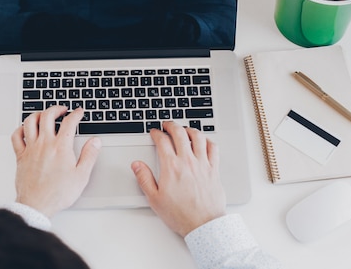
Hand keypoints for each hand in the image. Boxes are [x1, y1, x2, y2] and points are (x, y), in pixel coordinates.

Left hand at [11, 106, 100, 216]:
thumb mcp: (81, 176)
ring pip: (30, 122)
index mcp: (60, 147)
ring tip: (44, 114)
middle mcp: (44, 144)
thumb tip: (95, 142)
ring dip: (38, 114)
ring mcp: (31, 149)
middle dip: (57, 108)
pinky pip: (16, 136)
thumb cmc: (57, 193)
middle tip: (62, 110)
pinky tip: (25, 129)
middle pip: (48, 115)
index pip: (69, 122)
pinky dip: (20, 129)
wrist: (37, 205)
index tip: (79, 112)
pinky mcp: (20, 156)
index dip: (76, 114)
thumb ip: (89, 155)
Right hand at [131, 122, 225, 236]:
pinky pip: (213, 148)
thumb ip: (144, 179)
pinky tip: (203, 141)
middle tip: (167, 125)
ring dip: (189, 129)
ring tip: (184, 129)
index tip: (154, 133)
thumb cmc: (180, 214)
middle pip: (180, 133)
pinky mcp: (214, 169)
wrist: (203, 224)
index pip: (162, 141)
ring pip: (198, 137)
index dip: (156, 133)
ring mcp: (202, 164)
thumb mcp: (154, 199)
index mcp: (171, 167)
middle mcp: (188, 161)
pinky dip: (207, 140)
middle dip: (171, 125)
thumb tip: (137, 165)